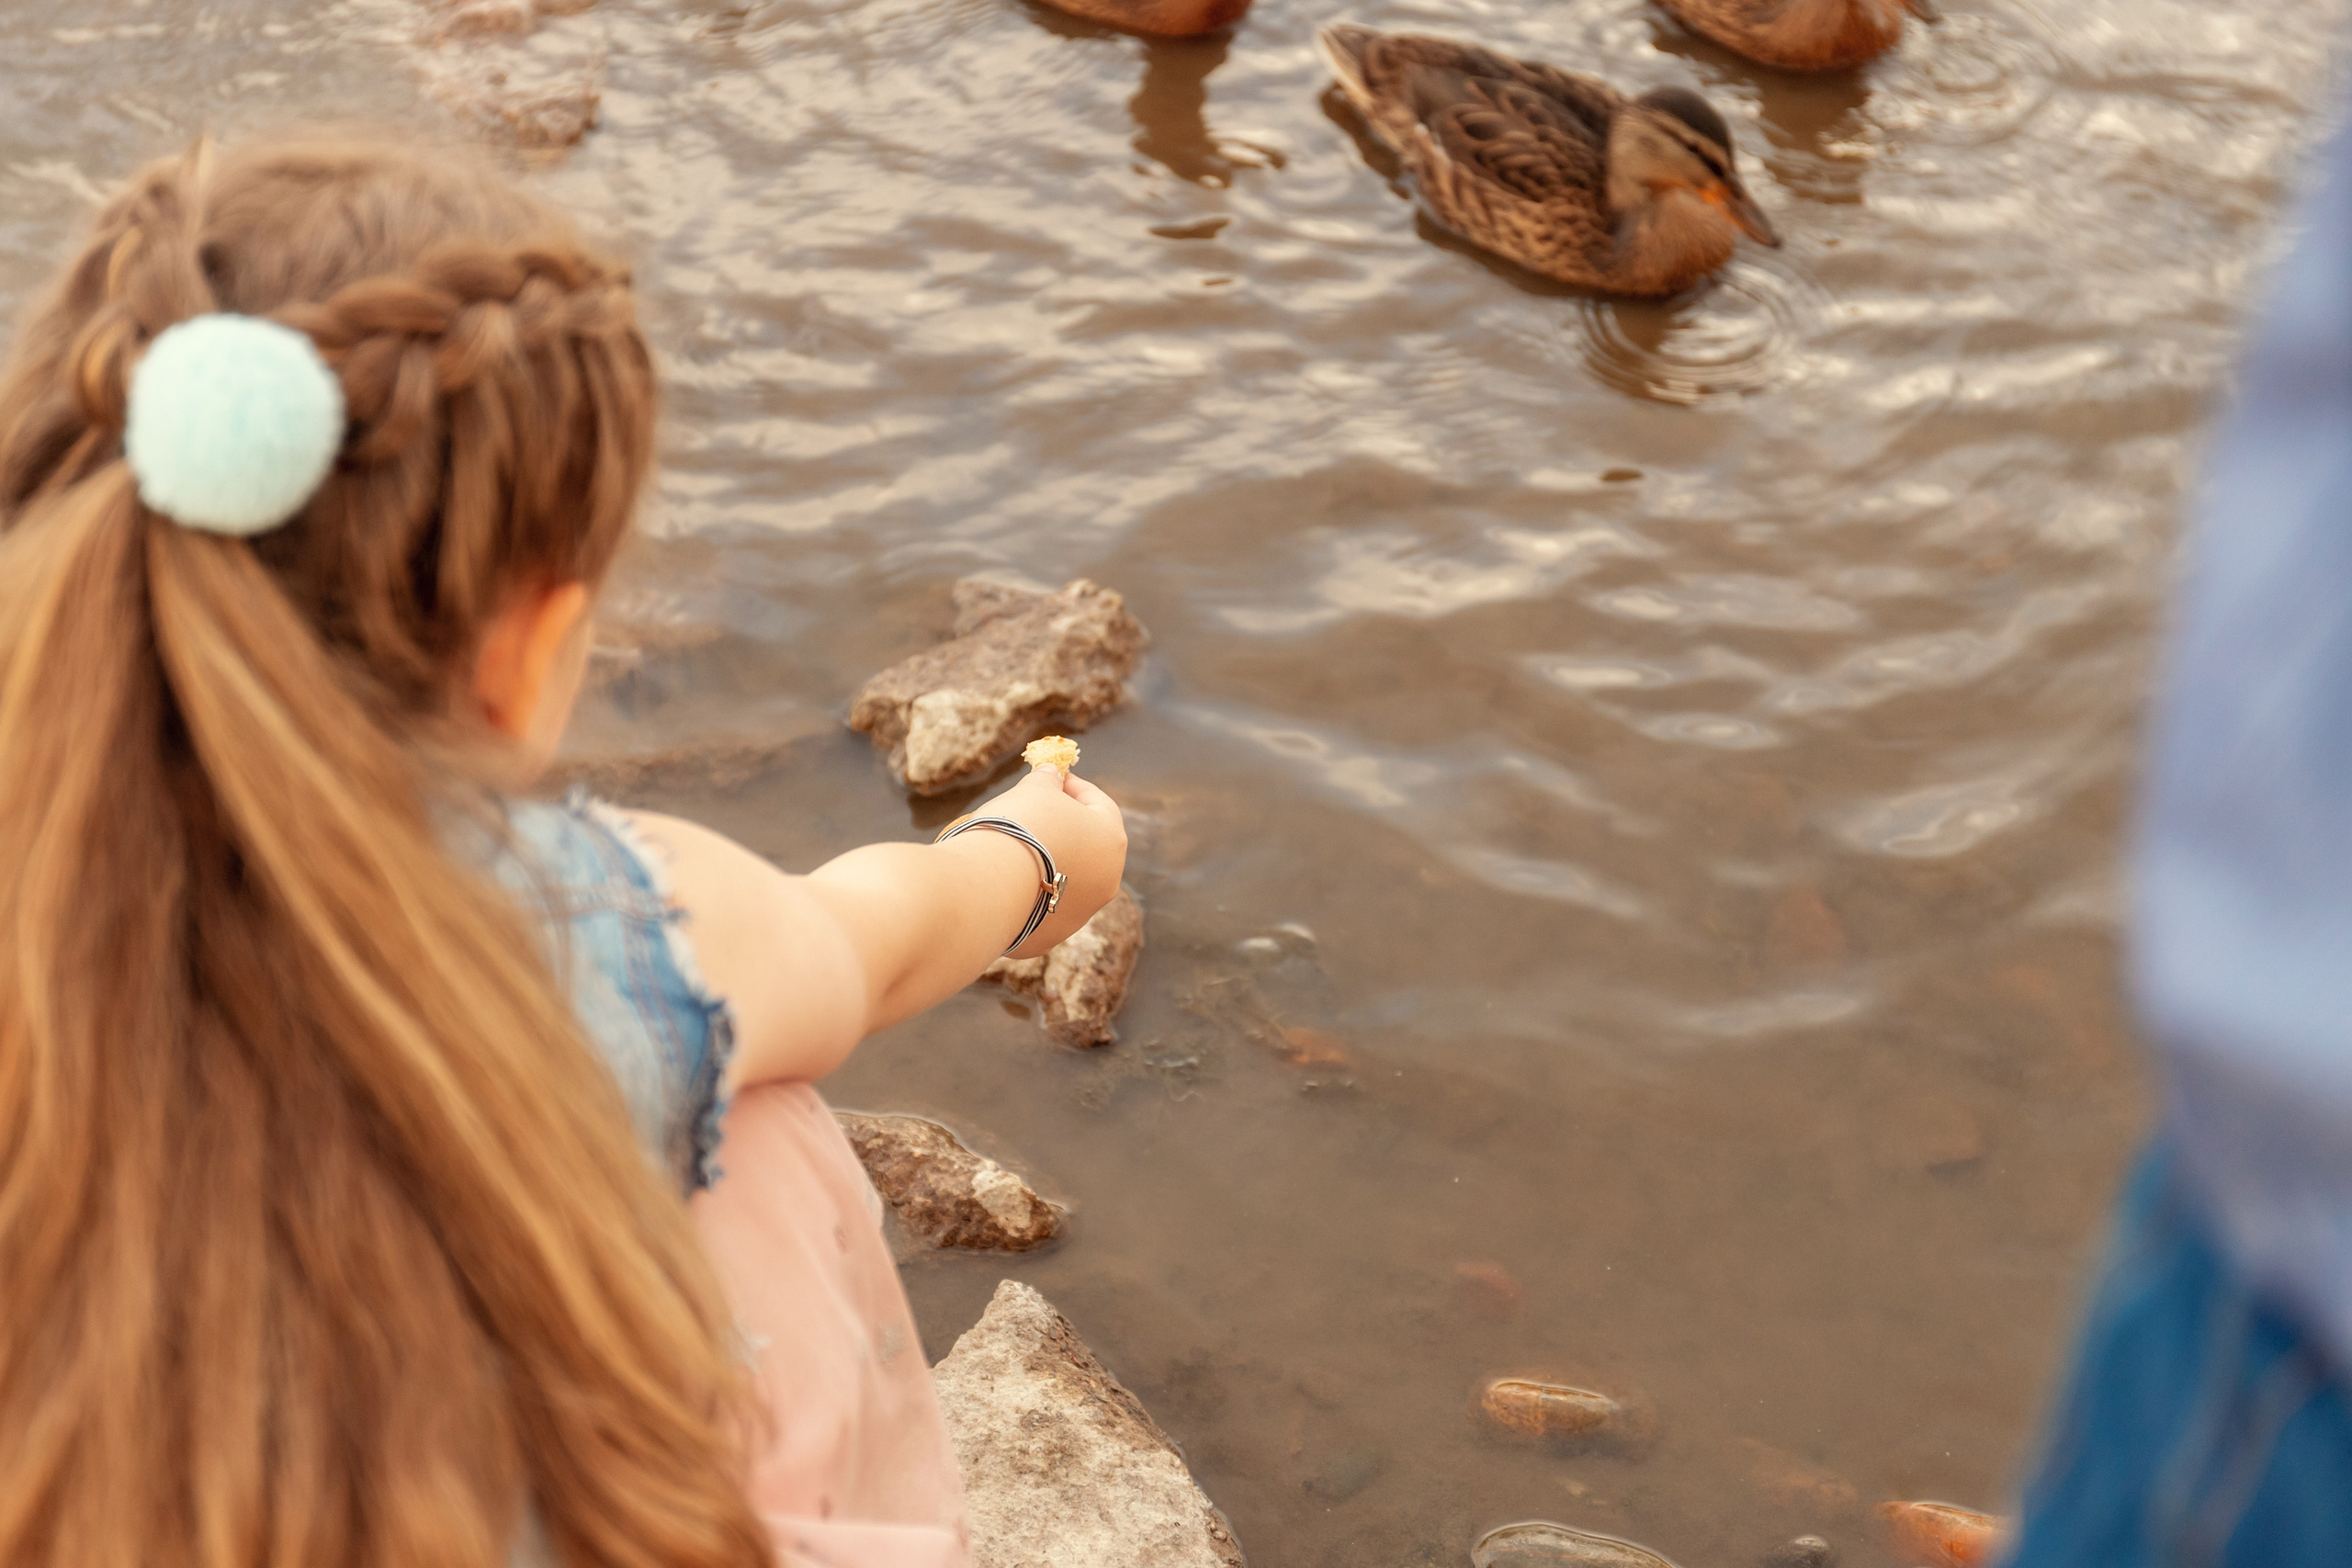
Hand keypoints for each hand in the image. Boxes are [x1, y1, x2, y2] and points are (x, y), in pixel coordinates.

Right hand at [982, 762, 1126, 956]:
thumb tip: (1052, 773)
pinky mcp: (1048, 937)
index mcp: (1111, 841)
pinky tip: (1003, 878)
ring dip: (1046, 861)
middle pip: (1085, 846)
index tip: (1052, 776)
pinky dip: (1026, 891)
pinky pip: (1039, 907)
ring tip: (1014, 846)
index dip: (1074, 786)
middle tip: (1033, 809)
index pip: (1099, 804)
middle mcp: (1106, 882)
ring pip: (1064, 880)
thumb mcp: (1035, 789)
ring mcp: (1079, 915)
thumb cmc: (1020, 828)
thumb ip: (1049, 779)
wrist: (989, 887)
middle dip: (1062, 826)